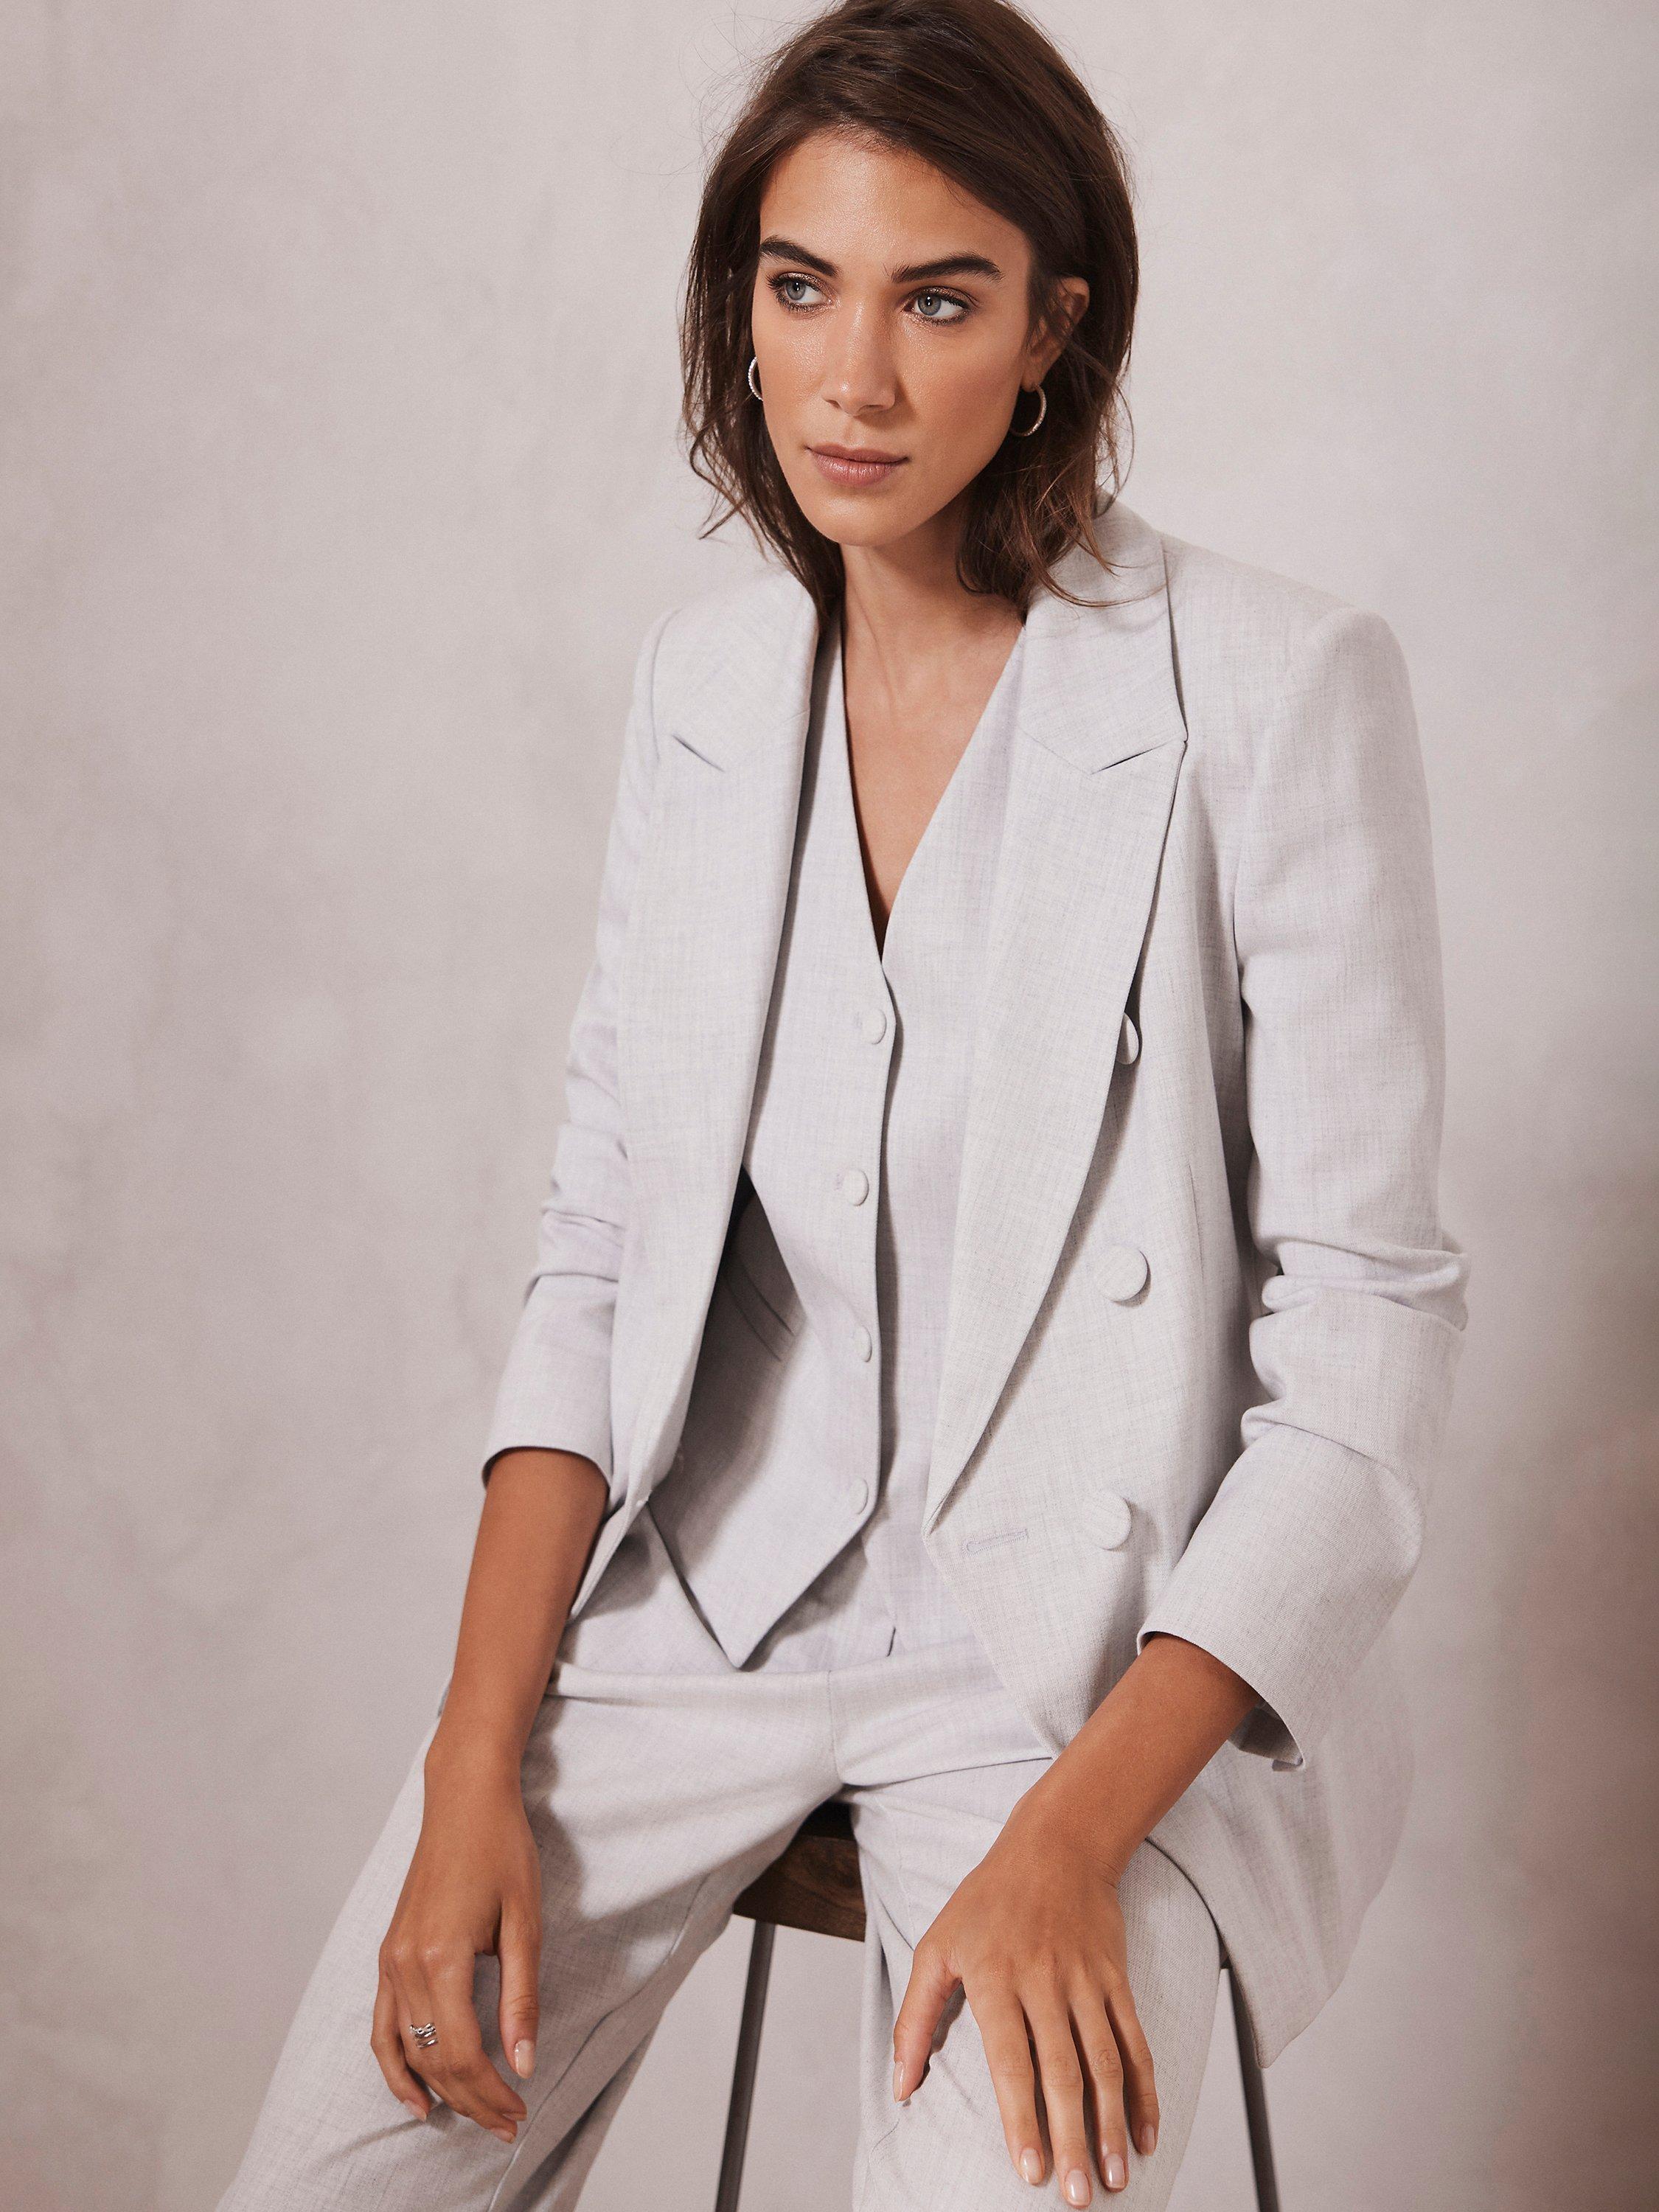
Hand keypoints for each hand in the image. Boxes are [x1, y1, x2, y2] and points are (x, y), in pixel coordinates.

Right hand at [370, 1750, 541, 2142]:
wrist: (464, 1798)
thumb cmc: (502, 1849)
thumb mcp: (524, 1923)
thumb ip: (521, 1998)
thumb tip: (524, 2063)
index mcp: (440, 1958)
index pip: (463, 2053)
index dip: (491, 2092)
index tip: (520, 2112)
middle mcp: (405, 1965)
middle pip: (435, 2059)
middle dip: (471, 2101)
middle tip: (507, 2126)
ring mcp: (390, 1960)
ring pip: (407, 2049)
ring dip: (439, 2091)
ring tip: (473, 2119)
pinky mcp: (387, 1952)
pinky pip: (383, 2025)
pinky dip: (394, 2066)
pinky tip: (414, 2098)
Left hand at [891, 1798, 1155, 2203]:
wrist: (1056, 1845)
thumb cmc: (986, 1901)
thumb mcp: (936, 1947)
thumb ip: (915, 2019)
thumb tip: (900, 2087)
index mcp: (995, 1978)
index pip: (1012, 2061)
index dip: (1022, 2118)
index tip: (1029, 2171)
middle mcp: (1044, 1982)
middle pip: (1063, 2072)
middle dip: (1071, 2139)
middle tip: (1075, 2198)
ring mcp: (1085, 1981)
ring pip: (1105, 2063)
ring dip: (1112, 2125)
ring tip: (1114, 2178)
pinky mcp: (1115, 1979)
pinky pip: (1134, 2041)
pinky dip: (1144, 2091)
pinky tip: (1146, 2134)